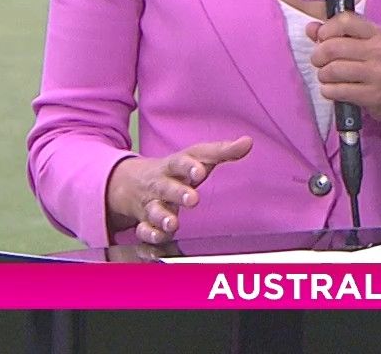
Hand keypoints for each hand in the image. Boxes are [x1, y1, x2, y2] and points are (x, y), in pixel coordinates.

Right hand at [105, 137, 251, 244]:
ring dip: (163, 217)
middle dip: (178, 193)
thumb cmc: (176, 169)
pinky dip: (149, 235)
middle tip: (192, 199)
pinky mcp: (146, 222)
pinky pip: (144, 230)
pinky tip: (158, 238)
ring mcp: (152, 203)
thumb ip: (222, 151)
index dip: (189, 166)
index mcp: (174, 166)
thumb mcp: (196, 156)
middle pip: (166, 187)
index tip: (200, 171)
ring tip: (173, 223)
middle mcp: (161, 184)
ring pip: (154, 210)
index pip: (180, 162)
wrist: (132, 181)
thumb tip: (247, 142)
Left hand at [306, 12, 380, 132]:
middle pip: (333, 47)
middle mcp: (380, 51)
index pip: (346, 21)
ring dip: (322, 75)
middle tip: (319, 61)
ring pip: (332, 70)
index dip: (327, 29)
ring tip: (326, 76)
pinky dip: (328, 90)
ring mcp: (378, 74)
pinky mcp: (373, 96)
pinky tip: (332, 89)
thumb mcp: (368, 45)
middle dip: (318, 55)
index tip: (322, 38)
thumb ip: (339, 35)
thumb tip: (311, 28)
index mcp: (378, 34)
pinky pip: (337, 91)